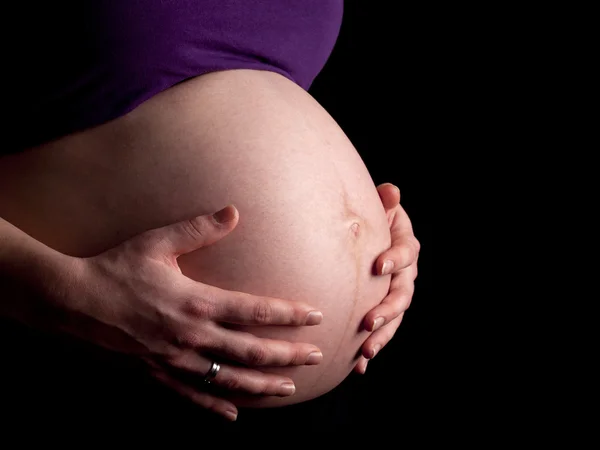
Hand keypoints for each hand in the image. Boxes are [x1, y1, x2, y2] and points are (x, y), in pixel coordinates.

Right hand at [65, 205, 322, 420]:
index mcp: (197, 301)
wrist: (73, 300)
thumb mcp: (158, 242)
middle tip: (316, 357)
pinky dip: (215, 406)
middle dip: (287, 354)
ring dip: (262, 383)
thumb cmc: (117, 267)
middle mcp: (192, 335)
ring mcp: (175, 359)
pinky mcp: (157, 373)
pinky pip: (191, 395)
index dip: (288, 314)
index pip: (255, 310)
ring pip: (228, 378)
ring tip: (290, 389)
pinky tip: (234, 414)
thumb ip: (199, 229)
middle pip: (250, 350)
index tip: (315, 316)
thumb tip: (234, 211)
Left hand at [354, 183, 419, 373]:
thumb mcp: (380, 208)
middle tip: (368, 322)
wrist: (370, 238)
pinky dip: (371, 348)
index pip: (407, 252)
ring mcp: (397, 294)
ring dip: (381, 336)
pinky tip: (358, 367)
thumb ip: (385, 202)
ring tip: (365, 352)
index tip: (379, 266)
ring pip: (394, 319)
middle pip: (402, 294)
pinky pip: (381, 331)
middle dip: (387, 310)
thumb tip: (391, 191)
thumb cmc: (373, 220)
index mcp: (406, 246)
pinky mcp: (385, 310)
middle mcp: (406, 274)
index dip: (396, 258)